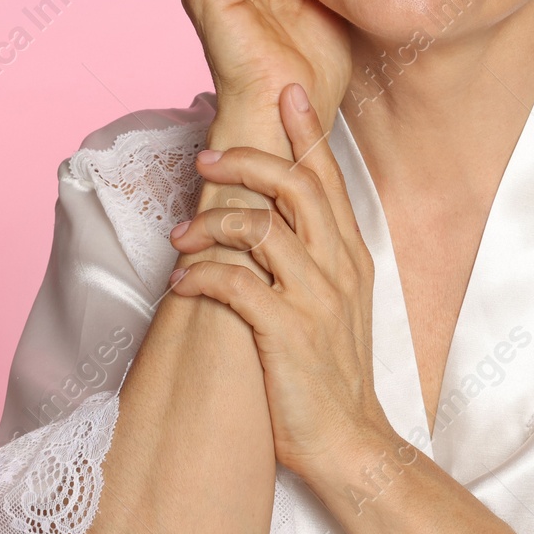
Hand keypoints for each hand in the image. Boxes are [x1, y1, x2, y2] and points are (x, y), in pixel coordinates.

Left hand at [166, 82, 394, 482]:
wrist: (350, 442)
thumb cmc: (329, 374)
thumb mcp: (335, 303)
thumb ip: (312, 256)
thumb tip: (270, 218)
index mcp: (351, 255)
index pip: (329, 177)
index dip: (307, 131)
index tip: (286, 91)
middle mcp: (339, 267)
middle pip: (296, 185)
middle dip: (248, 160)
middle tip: (206, 155)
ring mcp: (316, 299)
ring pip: (261, 227)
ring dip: (212, 222)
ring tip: (181, 236)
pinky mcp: (287, 332)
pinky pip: (237, 283)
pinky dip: (202, 275)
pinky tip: (182, 283)